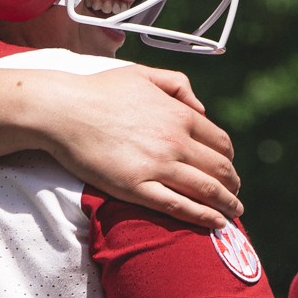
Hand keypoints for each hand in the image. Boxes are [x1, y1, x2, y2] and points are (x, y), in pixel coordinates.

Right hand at [39, 66, 242, 228]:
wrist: (62, 110)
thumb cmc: (99, 91)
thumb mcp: (144, 73)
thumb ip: (178, 85)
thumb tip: (202, 109)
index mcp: (180, 115)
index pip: (220, 142)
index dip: (228, 159)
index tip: (228, 170)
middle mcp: (175, 141)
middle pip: (219, 169)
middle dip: (232, 185)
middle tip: (235, 196)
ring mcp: (157, 166)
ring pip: (206, 190)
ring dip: (226, 205)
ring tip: (234, 215)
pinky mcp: (136, 188)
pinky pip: (179, 207)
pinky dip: (203, 217)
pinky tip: (215, 223)